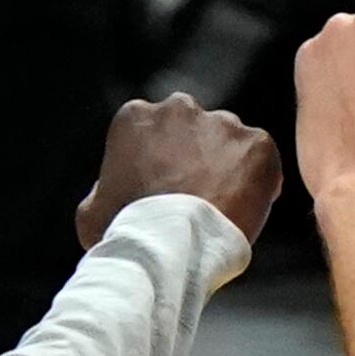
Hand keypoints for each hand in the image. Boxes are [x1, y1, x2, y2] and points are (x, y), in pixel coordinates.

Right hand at [75, 93, 282, 249]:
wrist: (170, 247)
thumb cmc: (125, 233)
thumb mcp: (92, 212)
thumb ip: (103, 191)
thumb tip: (108, 194)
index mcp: (136, 116)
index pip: (156, 131)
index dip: (164, 162)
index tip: (168, 189)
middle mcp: (180, 108)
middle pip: (195, 129)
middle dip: (198, 156)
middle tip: (198, 197)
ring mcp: (222, 123)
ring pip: (230, 143)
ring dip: (229, 168)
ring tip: (222, 209)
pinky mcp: (258, 144)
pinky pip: (263, 161)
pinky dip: (260, 182)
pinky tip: (246, 209)